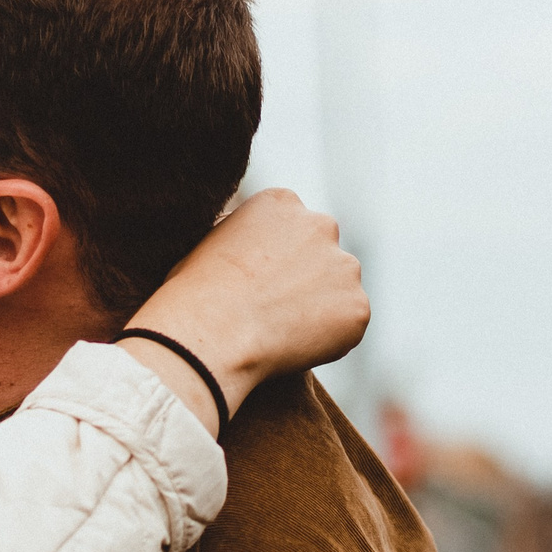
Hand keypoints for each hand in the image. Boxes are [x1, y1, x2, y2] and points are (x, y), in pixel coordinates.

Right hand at [121, 189, 367, 432]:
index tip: (260, 282)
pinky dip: (330, 339)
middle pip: (323, 252)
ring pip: (340, 288)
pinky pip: (348, 325)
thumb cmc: (194, 293)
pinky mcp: (357, 308)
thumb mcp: (209, 243)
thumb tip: (250, 251)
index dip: (277, 257)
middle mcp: (320, 225)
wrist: (210, 333)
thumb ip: (243, 239)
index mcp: (280, 202)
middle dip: (307, 276)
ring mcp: (344, 267)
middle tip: (275, 308)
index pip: (292, 226)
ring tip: (281, 333)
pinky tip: (294, 349)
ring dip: (322, 306)